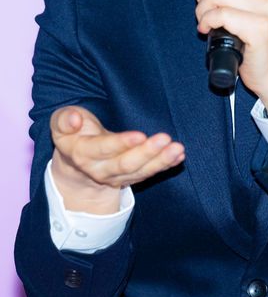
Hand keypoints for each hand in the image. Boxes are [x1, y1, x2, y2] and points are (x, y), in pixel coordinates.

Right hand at [50, 106, 184, 212]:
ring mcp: (116, 177)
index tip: (140, 135)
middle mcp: (100, 170)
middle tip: (165, 139)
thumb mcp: (60, 123)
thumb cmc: (72, 133)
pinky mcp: (130, 177)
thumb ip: (64, 119)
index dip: (121, 143)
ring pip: (140, 172)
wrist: (75, 162)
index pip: (103, 149)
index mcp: (82, 153)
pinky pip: (148, 173)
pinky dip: (165, 166)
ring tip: (178, 149)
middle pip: (125, 164)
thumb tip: (74, 120)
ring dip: (160, 161)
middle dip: (146, 152)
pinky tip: (178, 157)